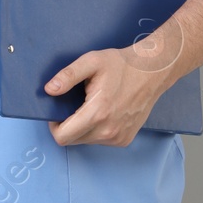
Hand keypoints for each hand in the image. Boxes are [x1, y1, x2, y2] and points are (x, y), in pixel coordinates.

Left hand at [44, 45, 171, 146]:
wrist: (152, 71)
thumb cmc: (121, 64)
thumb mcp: (91, 62)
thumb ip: (67, 76)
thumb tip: (49, 90)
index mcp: (97, 113)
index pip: (63, 137)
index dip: (54, 126)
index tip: (57, 112)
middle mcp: (108, 130)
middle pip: (72, 140)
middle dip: (67, 126)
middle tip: (75, 105)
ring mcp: (118, 137)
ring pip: (86, 141)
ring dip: (82, 128)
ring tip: (91, 106)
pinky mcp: (125, 139)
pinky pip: (100, 141)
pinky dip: (96, 130)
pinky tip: (104, 112)